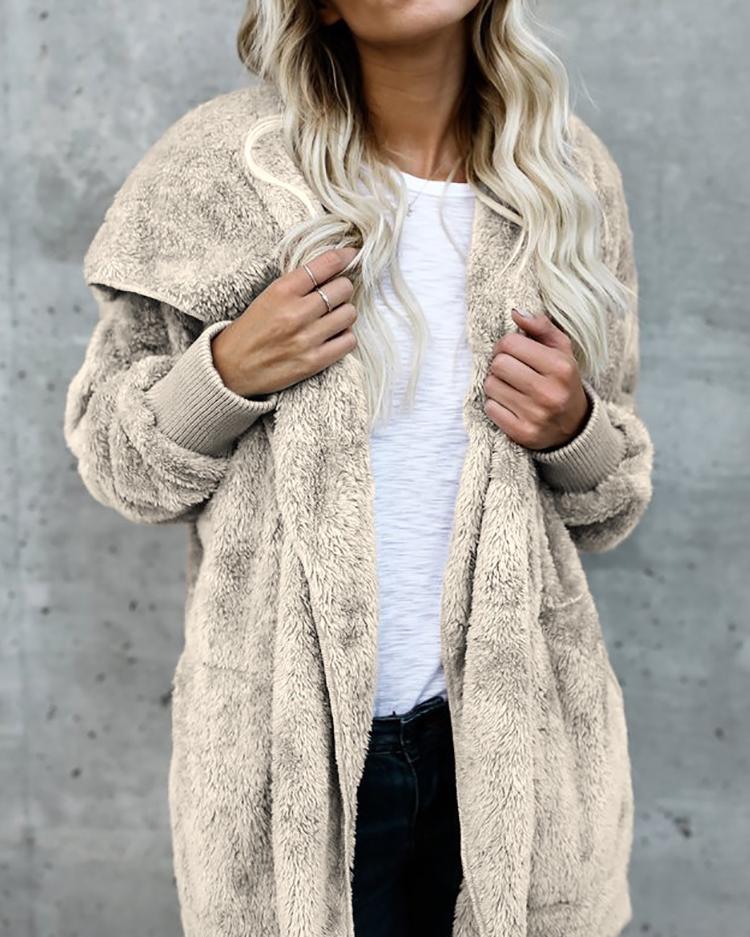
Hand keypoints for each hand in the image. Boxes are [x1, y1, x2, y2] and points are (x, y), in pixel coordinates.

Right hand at [211, 247, 359, 396]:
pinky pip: (349, 341)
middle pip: (343, 288)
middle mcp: (295, 313)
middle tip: (334, 295)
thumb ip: (298, 284)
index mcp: (282, 291)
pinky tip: (333, 336)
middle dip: (342, 289)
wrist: (230, 368)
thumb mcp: (267, 297)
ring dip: (345, 314)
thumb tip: (333, 269)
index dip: (345, 256)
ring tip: (333, 318)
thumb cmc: (250, 330)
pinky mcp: (313, 362)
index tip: (352, 255)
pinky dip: (345, 337)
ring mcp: (306, 338)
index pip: (325, 264)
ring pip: (349, 314)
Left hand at [482, 307, 590, 450]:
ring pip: (491, 386)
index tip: (511, 351)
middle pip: (498, 365)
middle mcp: (549, 393)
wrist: (574, 426)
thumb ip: (541, 327)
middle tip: (510, 369)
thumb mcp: (561, 350)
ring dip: (496, 384)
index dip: (505, 344)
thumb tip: (515, 312)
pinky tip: (511, 404)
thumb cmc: (563, 380)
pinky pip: (490, 409)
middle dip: (500, 364)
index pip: (510, 344)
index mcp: (561, 367)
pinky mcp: (522, 433)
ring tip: (512, 387)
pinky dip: (496, 404)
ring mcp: (536, 416)